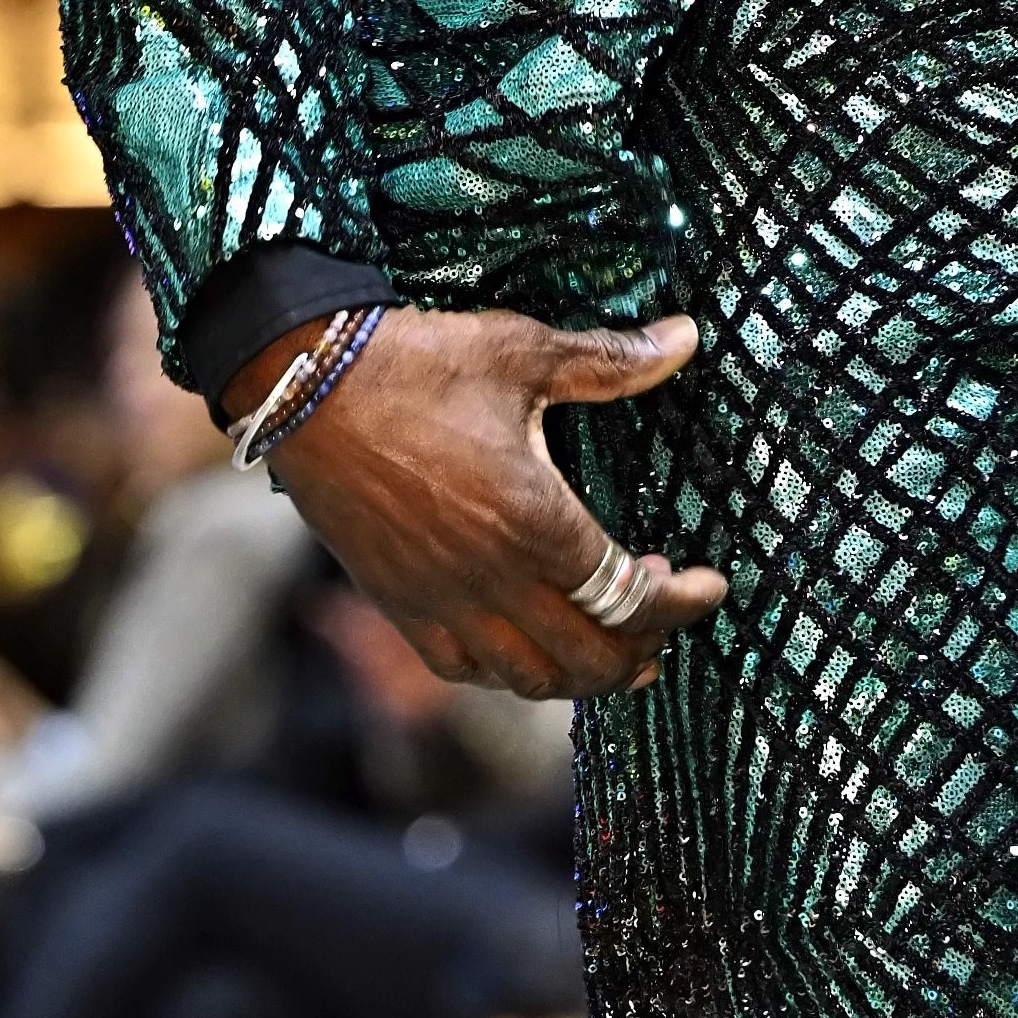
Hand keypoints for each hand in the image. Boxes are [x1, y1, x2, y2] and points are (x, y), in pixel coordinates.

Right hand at [220, 306, 726, 699]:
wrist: (306, 384)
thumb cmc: (420, 362)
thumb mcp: (523, 351)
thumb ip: (610, 360)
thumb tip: (686, 338)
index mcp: (534, 520)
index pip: (630, 596)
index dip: (682, 604)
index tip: (711, 588)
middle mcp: (491, 578)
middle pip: (588, 660)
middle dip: (641, 651)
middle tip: (664, 622)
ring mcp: (440, 601)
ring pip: (528, 679)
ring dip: (580, 674)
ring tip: (610, 646)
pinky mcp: (399, 604)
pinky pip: (464, 668)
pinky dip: (508, 671)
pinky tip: (525, 644)